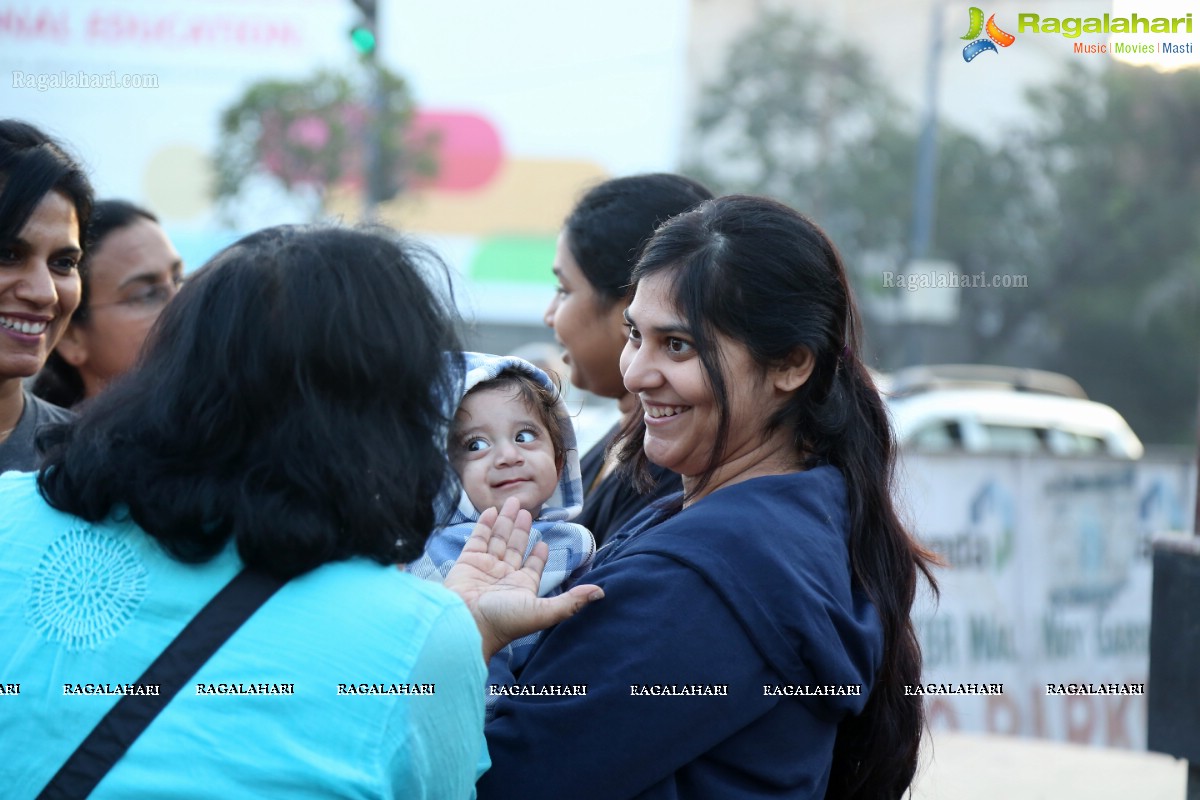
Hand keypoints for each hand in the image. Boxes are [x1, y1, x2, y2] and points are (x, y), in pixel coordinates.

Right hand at [445, 497, 603, 659]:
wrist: (466, 624)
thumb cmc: (504, 620)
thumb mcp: (542, 611)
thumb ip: (571, 601)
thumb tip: (601, 593)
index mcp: (522, 588)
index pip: (533, 567)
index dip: (539, 556)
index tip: (544, 543)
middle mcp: (503, 577)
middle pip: (515, 547)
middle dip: (522, 529)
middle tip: (527, 509)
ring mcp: (484, 568)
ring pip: (498, 539)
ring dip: (506, 521)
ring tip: (513, 502)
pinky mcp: (467, 561)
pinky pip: (477, 539)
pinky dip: (485, 524)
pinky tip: (493, 511)